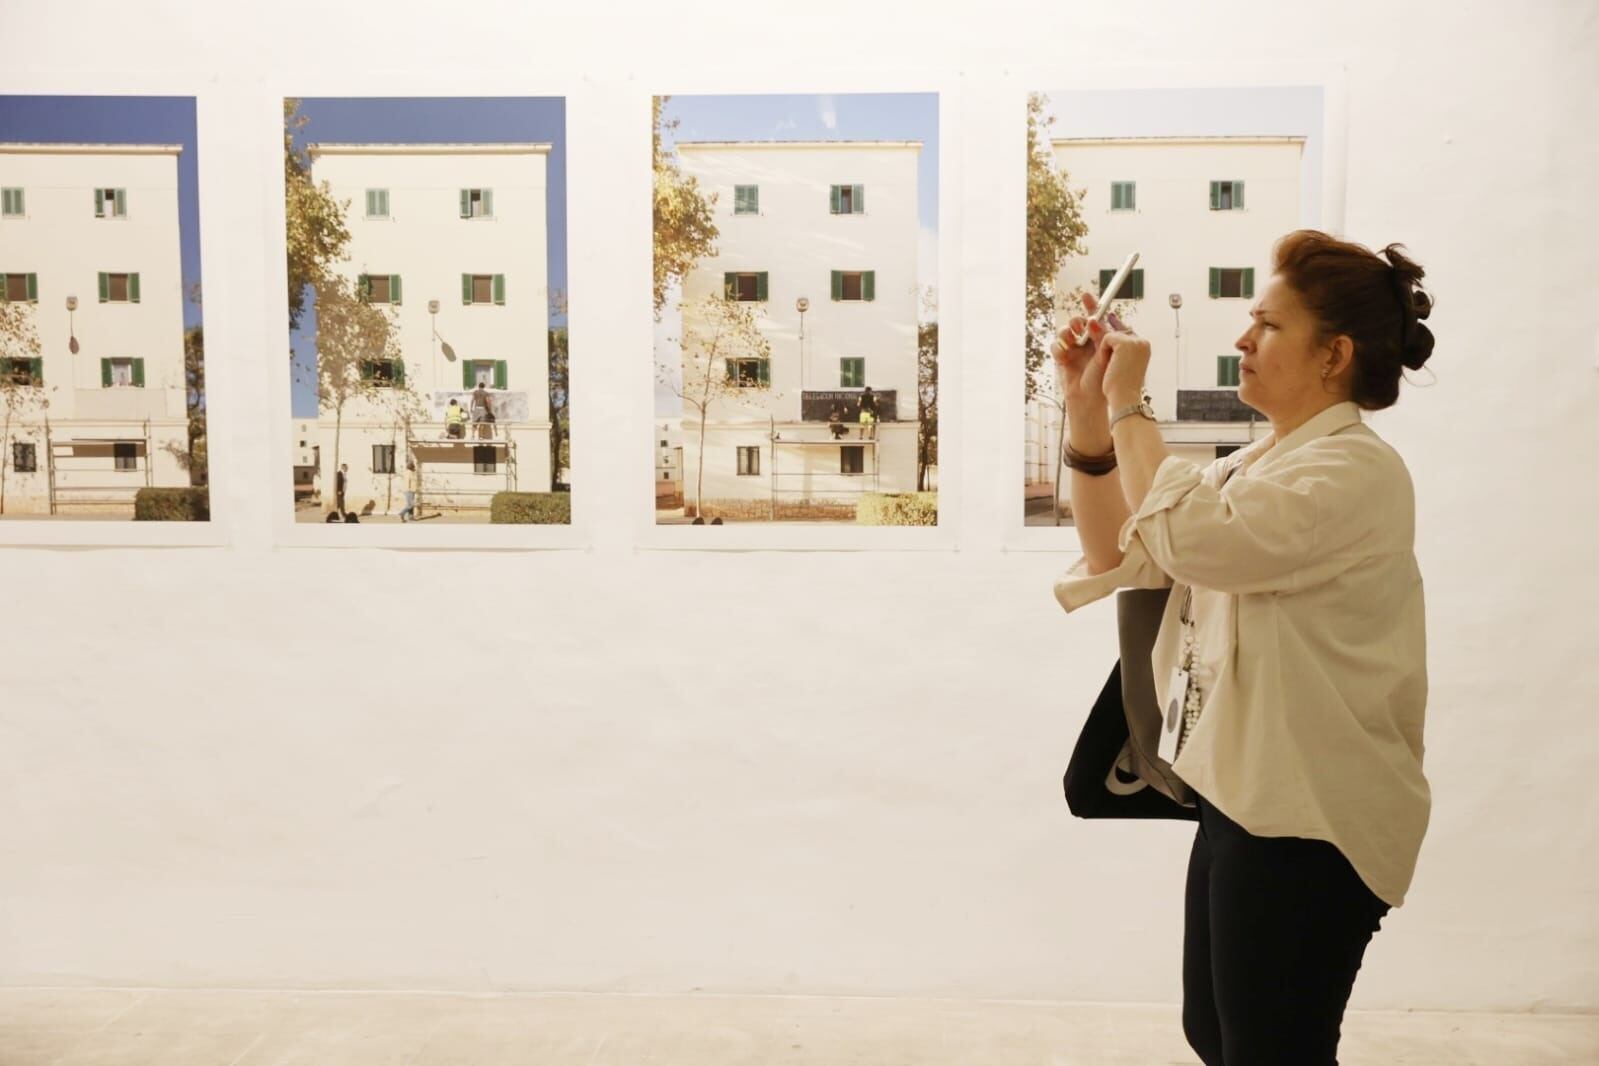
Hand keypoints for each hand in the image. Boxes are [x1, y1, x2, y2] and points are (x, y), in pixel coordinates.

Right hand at [1052, 291, 1124, 412]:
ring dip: (1066, 332)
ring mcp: (1075, 349)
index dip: (1092, 305)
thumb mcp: (1109, 352)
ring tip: (1070, 339)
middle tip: (1079, 325)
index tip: (1086, 296)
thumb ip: (1103, 334)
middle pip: (1079, 321)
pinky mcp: (1063, 357)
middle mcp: (1089, 342)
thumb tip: (1092, 319)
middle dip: (1077, 320)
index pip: (1097, 317)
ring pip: (1065, 331)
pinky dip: (1059, 349)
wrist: (1092, 399)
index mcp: (1103, 338)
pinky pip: (1056, 346)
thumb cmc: (1106, 379)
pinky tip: (1064, 355)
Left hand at [1100, 328, 1151, 410]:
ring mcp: (1135, 341)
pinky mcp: (1125, 343)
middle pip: (1118, 331)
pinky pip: (1106, 338)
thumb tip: (1104, 331)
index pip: (1127, 333)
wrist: (1124, 398)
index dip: (1115, 334)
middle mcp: (1142, 342)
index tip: (1108, 323)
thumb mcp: (1120, 363)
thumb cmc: (1121, 387)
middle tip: (1109, 361)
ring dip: (1105, 350)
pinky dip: (1103, 351)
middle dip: (1108, 343)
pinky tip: (1109, 364)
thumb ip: (1117, 348)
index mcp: (1144, 348)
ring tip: (1111, 367)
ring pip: (1111, 334)